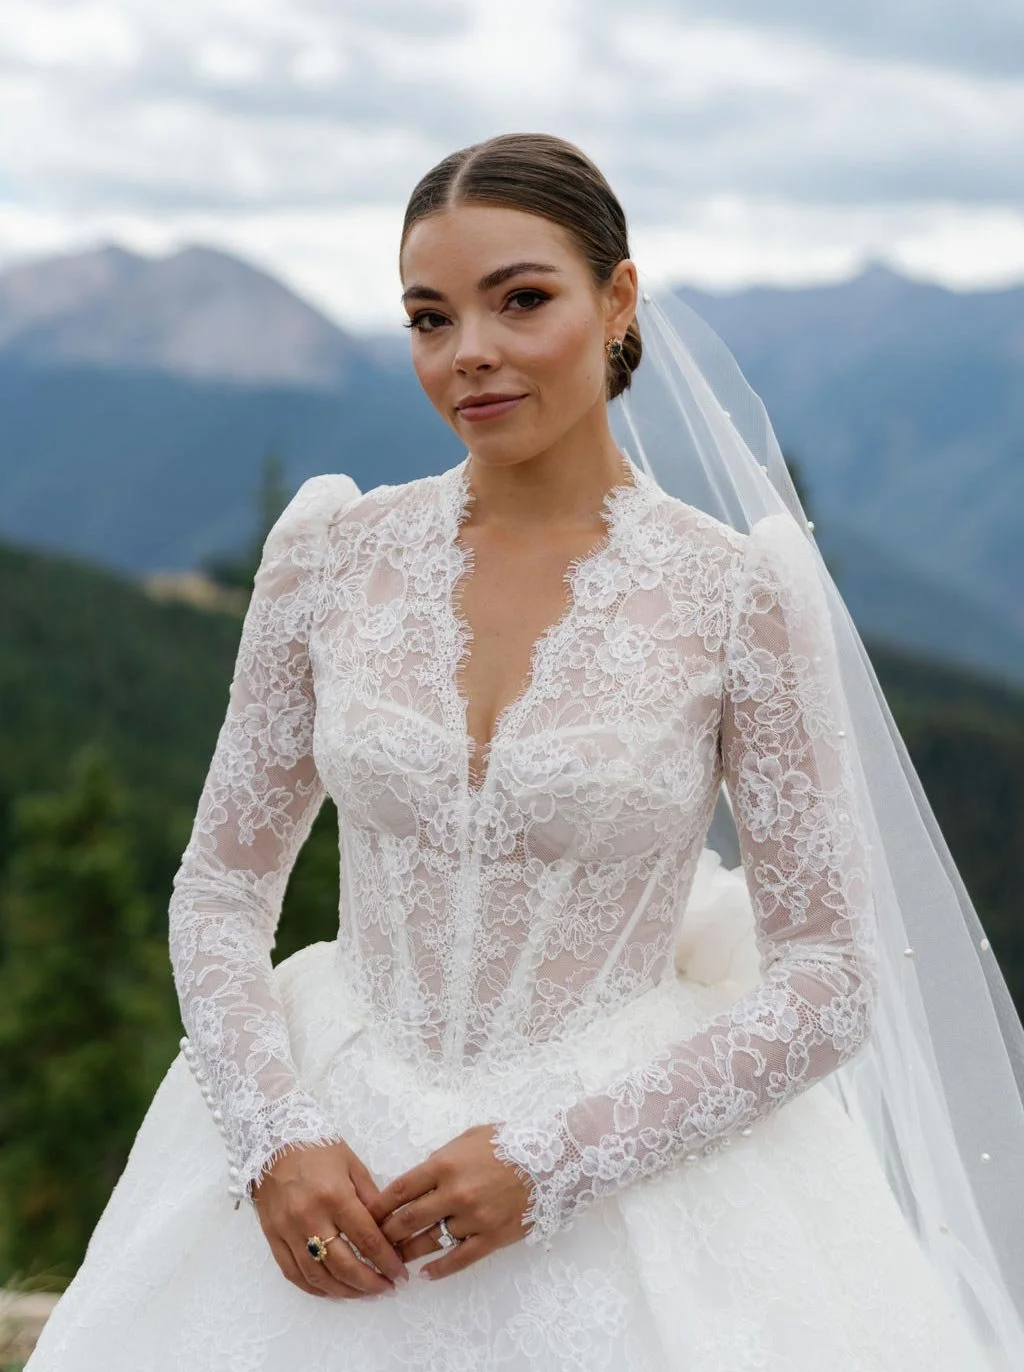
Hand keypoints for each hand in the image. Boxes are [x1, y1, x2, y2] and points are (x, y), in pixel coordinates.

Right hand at [252, 1139, 409, 1299]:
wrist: (272, 1140)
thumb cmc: (317, 1148)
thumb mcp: (352, 1164)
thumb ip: (371, 1197)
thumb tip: (389, 1229)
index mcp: (335, 1196)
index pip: (366, 1239)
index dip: (386, 1261)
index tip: (400, 1274)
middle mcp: (310, 1217)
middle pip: (343, 1265)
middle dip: (369, 1283)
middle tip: (386, 1288)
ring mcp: (288, 1230)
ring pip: (317, 1276)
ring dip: (344, 1291)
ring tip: (363, 1292)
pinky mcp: (272, 1237)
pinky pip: (293, 1273)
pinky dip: (314, 1288)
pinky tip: (332, 1290)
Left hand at [367, 1123, 534, 1281]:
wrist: (552, 1158)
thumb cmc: (508, 1142)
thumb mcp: (468, 1138)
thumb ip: (440, 1157)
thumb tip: (418, 1179)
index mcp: (445, 1164)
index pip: (400, 1189)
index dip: (379, 1206)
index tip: (367, 1215)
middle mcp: (454, 1193)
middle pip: (407, 1219)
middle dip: (386, 1233)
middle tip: (374, 1242)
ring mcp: (472, 1218)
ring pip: (429, 1242)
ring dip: (408, 1253)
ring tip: (394, 1260)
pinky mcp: (491, 1237)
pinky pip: (459, 1259)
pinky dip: (439, 1269)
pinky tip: (426, 1274)